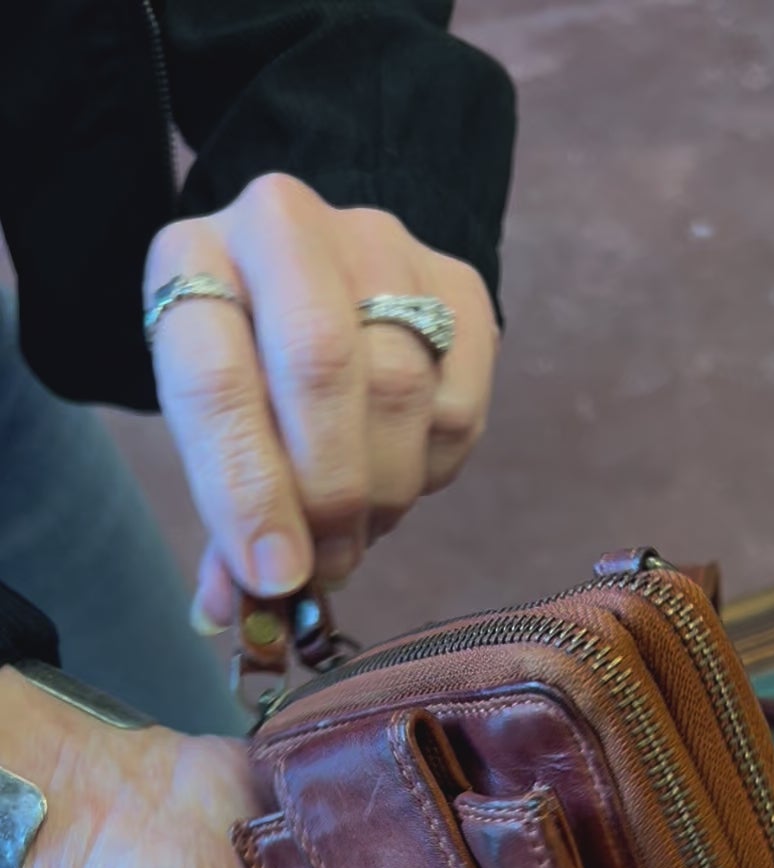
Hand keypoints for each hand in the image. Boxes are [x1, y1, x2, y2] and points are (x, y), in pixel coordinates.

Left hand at [144, 176, 498, 629]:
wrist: (321, 287)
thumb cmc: (251, 373)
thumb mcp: (214, 430)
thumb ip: (225, 518)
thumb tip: (240, 614)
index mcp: (192, 258)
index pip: (215, 378)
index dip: (247, 491)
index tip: (275, 575)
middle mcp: (284, 226)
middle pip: (322, 367)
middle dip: (330, 492)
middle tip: (327, 562)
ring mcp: (381, 245)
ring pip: (401, 389)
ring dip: (383, 493)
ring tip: (358, 532)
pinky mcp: (459, 284)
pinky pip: (460, 403)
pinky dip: (431, 470)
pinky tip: (399, 480)